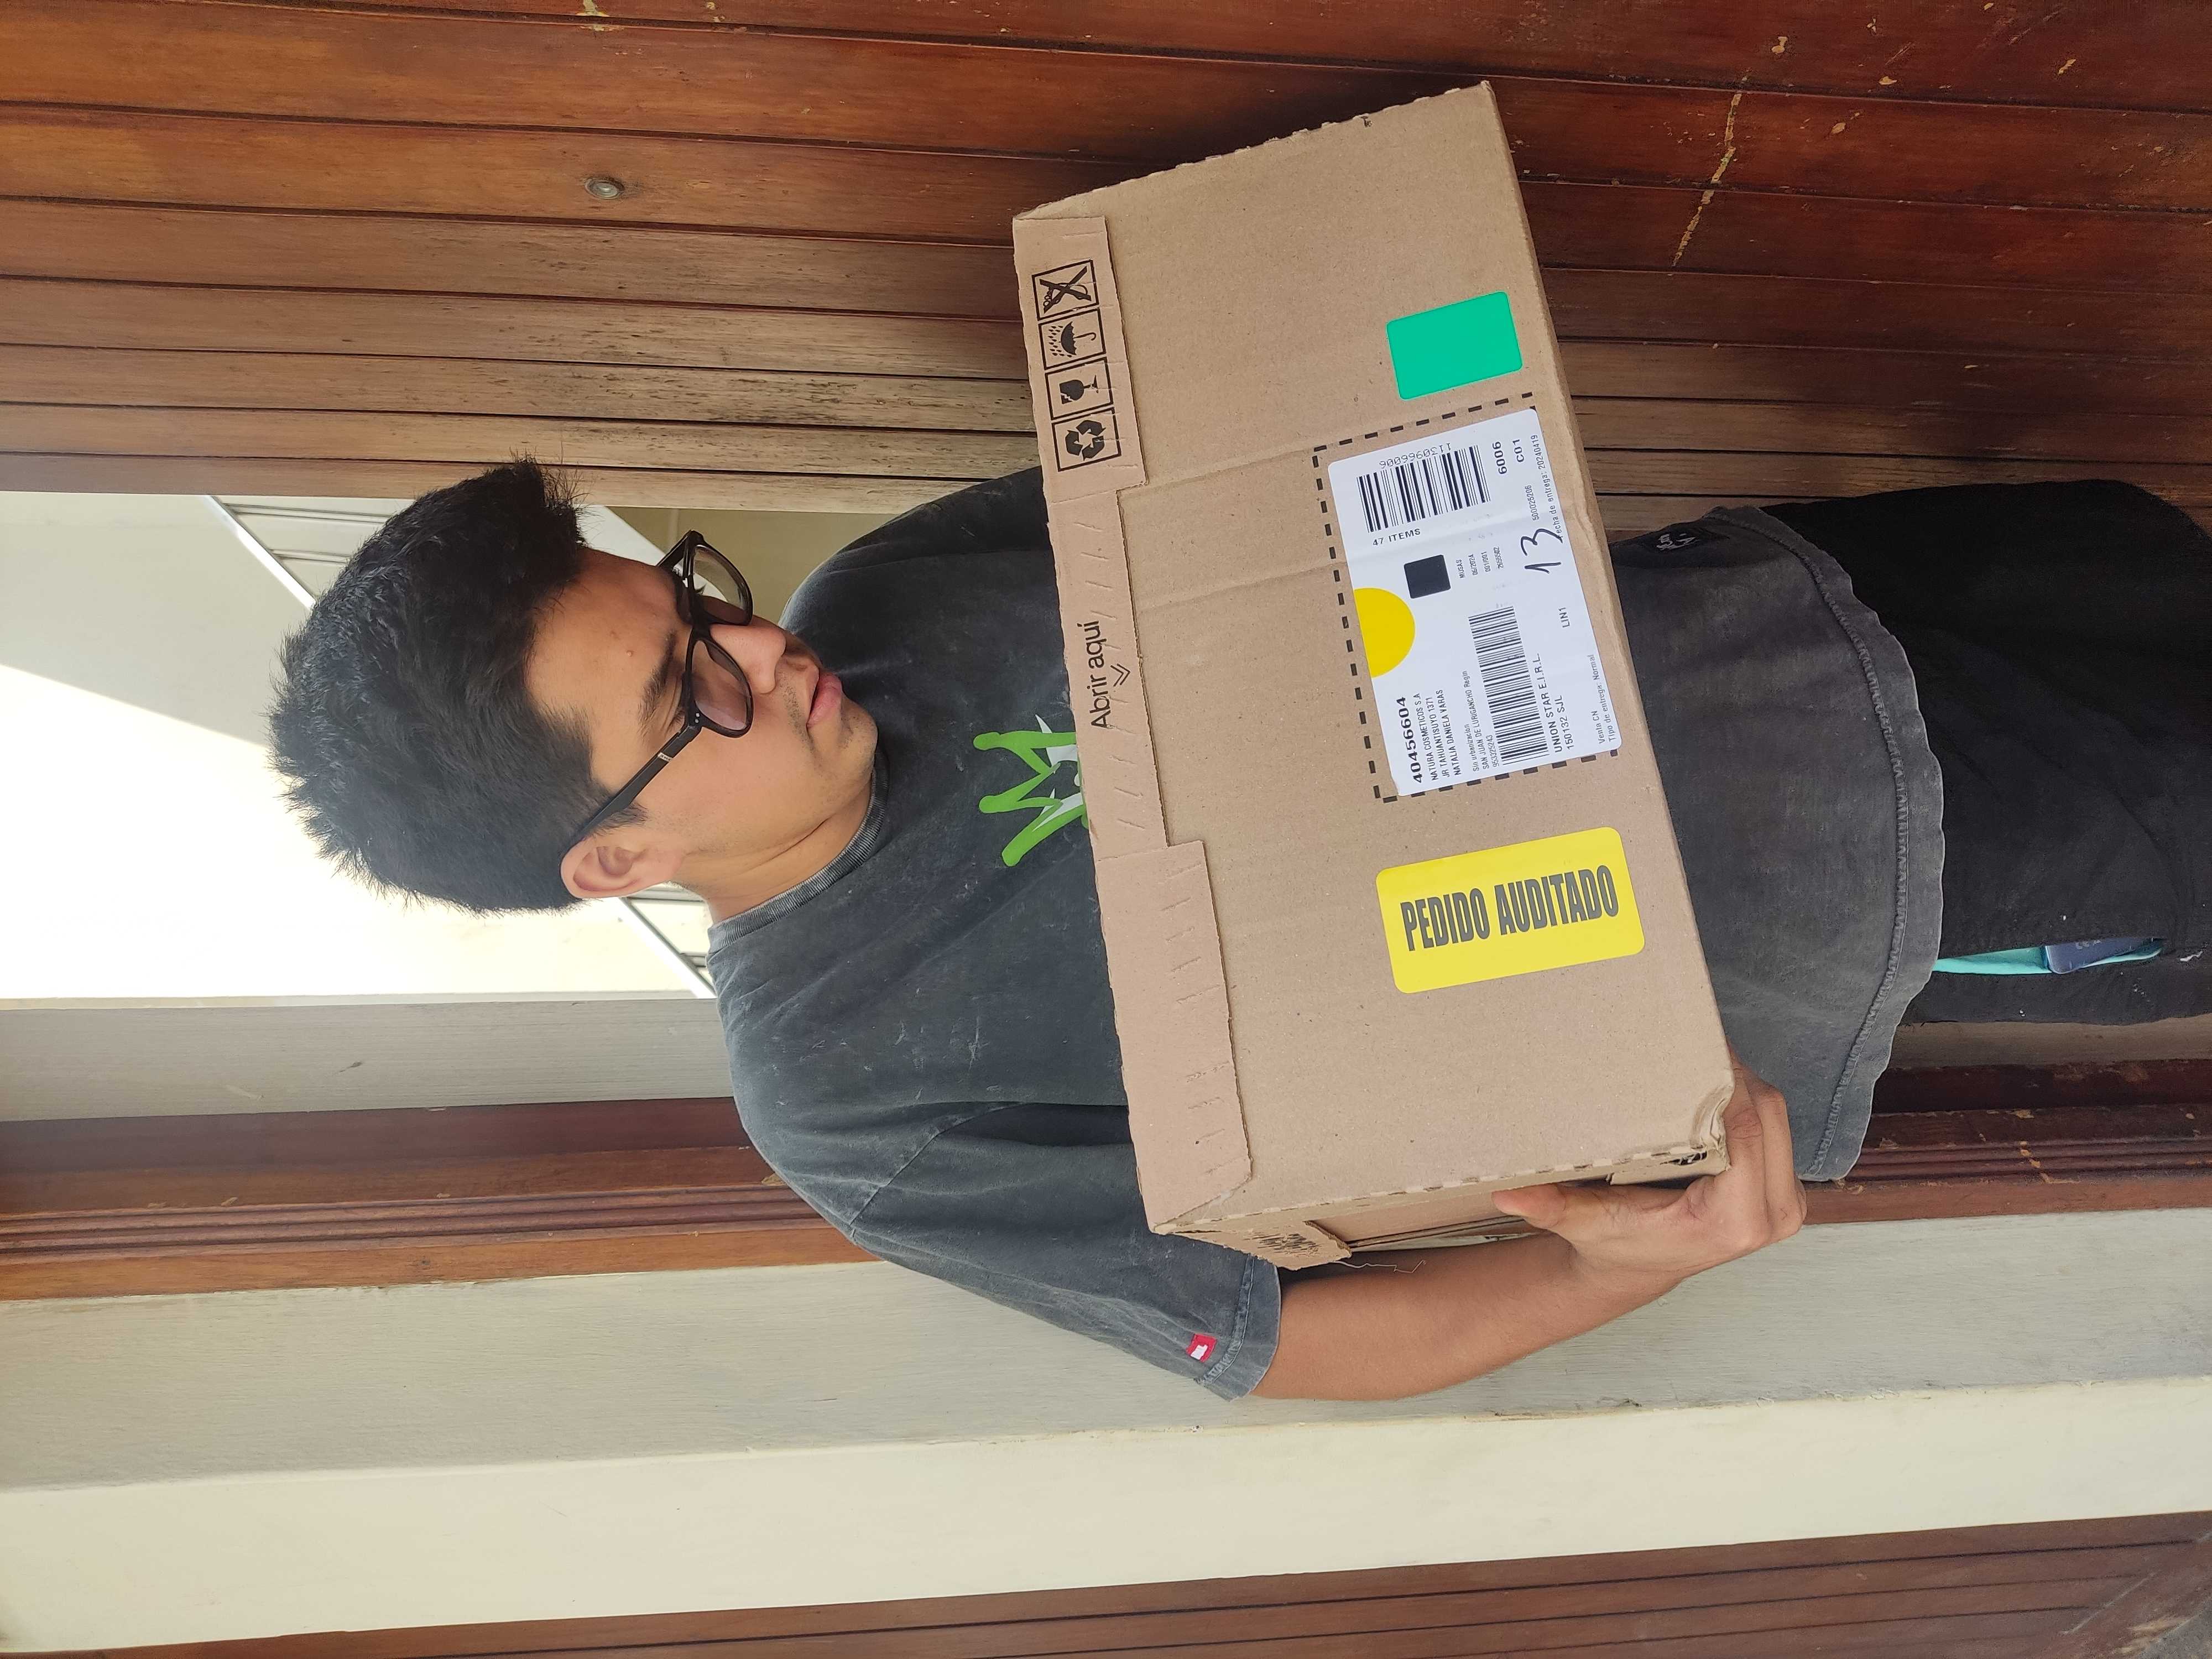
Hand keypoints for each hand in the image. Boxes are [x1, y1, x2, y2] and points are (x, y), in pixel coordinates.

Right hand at [1490, 1047, 1806, 1292]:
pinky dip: (1749, 1101)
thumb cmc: (1615, 1243)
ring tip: (1702, 1054)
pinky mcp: (1784, 1192)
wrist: (1641, 1268)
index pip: (1745, 1134)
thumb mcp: (1582, 1223)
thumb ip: (1551, 1208)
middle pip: (1768, 1116)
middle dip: (1733, 1073)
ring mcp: (1786, 1207)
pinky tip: (1715, 1084)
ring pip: (1777, 1117)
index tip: (1695, 1048)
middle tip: (1694, 1038)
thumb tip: (1507, 1195)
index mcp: (1730, 1222)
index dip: (1724, 1086)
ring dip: (1743, 1082)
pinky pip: (1777, 1130)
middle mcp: (1770, 1217)